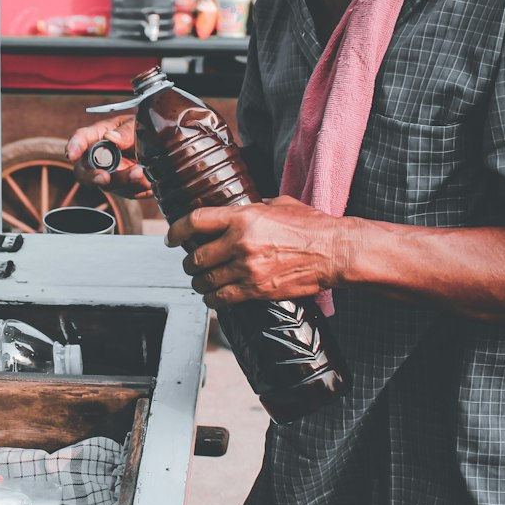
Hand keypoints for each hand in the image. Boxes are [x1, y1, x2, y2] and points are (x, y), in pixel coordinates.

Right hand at [65, 112, 152, 198]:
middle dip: (92, 177)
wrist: (159, 147)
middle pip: (84, 172)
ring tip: (139, 171)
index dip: (74, 146)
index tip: (71, 154)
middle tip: (104, 177)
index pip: (81, 139)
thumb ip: (124, 132)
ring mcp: (110, 175)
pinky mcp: (124, 188)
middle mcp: (98, 158)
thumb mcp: (134, 125)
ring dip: (123, 180)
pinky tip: (146, 178)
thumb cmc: (139, 130)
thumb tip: (111, 137)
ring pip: (108, 185)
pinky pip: (128, 191)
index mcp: (97, 136)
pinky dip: (138, 186)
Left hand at [166, 197, 347, 305]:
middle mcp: (240, 242)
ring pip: (205, 281)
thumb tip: (236, 212)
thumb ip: (252, 209)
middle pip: (196, 258)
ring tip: (201, 282)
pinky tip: (213, 296)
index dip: (176, 231)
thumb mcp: (277, 205)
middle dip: (188, 263)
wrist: (333, 252)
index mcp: (242, 217)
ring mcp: (247, 268)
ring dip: (198, 283)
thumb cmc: (310, 225)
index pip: (195, 222)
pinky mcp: (256, 290)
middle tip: (190, 264)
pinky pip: (221, 298)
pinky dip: (212, 299)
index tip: (171, 238)